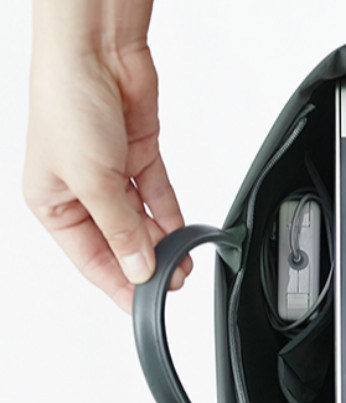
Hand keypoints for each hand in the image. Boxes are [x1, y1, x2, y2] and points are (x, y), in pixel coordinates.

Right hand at [24, 40, 188, 313]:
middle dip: (147, 265)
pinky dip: (171, 216)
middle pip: (120, 243)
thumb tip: (140, 269)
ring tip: (184, 265)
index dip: (119, 284)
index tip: (144, 305)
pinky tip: (185, 235)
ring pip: (141, 223)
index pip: (91, 259)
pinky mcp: (137, 156)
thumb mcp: (92, 182)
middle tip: (173, 283)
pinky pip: (157, 196)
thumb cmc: (68, 103)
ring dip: (163, 244)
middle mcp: (81, 192)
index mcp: (53, 203)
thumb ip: (121, 231)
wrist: (95, 48)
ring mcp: (111, 174)